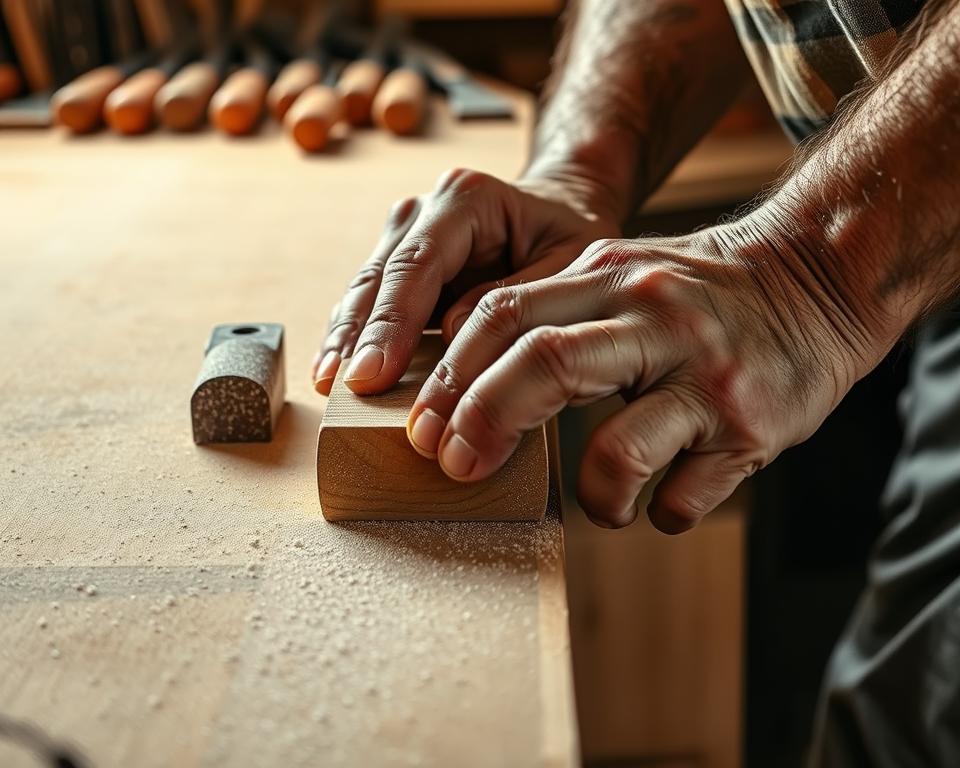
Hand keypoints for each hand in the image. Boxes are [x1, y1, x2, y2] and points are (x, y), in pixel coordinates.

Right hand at [311, 168, 619, 393]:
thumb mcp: (570, 264)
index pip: (420, 263)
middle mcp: (425, 211)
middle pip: (381, 276)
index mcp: (467, 199)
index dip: (393, 320)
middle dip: (358, 334)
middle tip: (343, 386)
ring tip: (329, 385)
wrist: (561, 214)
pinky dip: (354, 338)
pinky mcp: (399, 269)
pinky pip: (369, 304)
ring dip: (345, 339)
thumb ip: (516, 296)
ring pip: (365, 290)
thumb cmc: (569, 240)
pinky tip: (336, 373)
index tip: (375, 371)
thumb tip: (453, 334)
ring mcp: (405, 237)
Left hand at [405, 207, 891, 530]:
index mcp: (609, 275)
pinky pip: (680, 499)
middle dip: (482, 422)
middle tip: (456, 467)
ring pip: (614, 452)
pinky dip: (655, 514)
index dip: (451, 377)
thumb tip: (456, 359)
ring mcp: (705, 377)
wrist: (814, 283)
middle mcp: (655, 318)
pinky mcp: (749, 431)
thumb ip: (547, 305)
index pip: (504, 314)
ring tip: (603, 500)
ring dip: (590, 495)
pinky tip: (659, 502)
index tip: (423, 428)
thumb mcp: (618, 270)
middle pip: (544, 365)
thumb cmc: (696, 290)